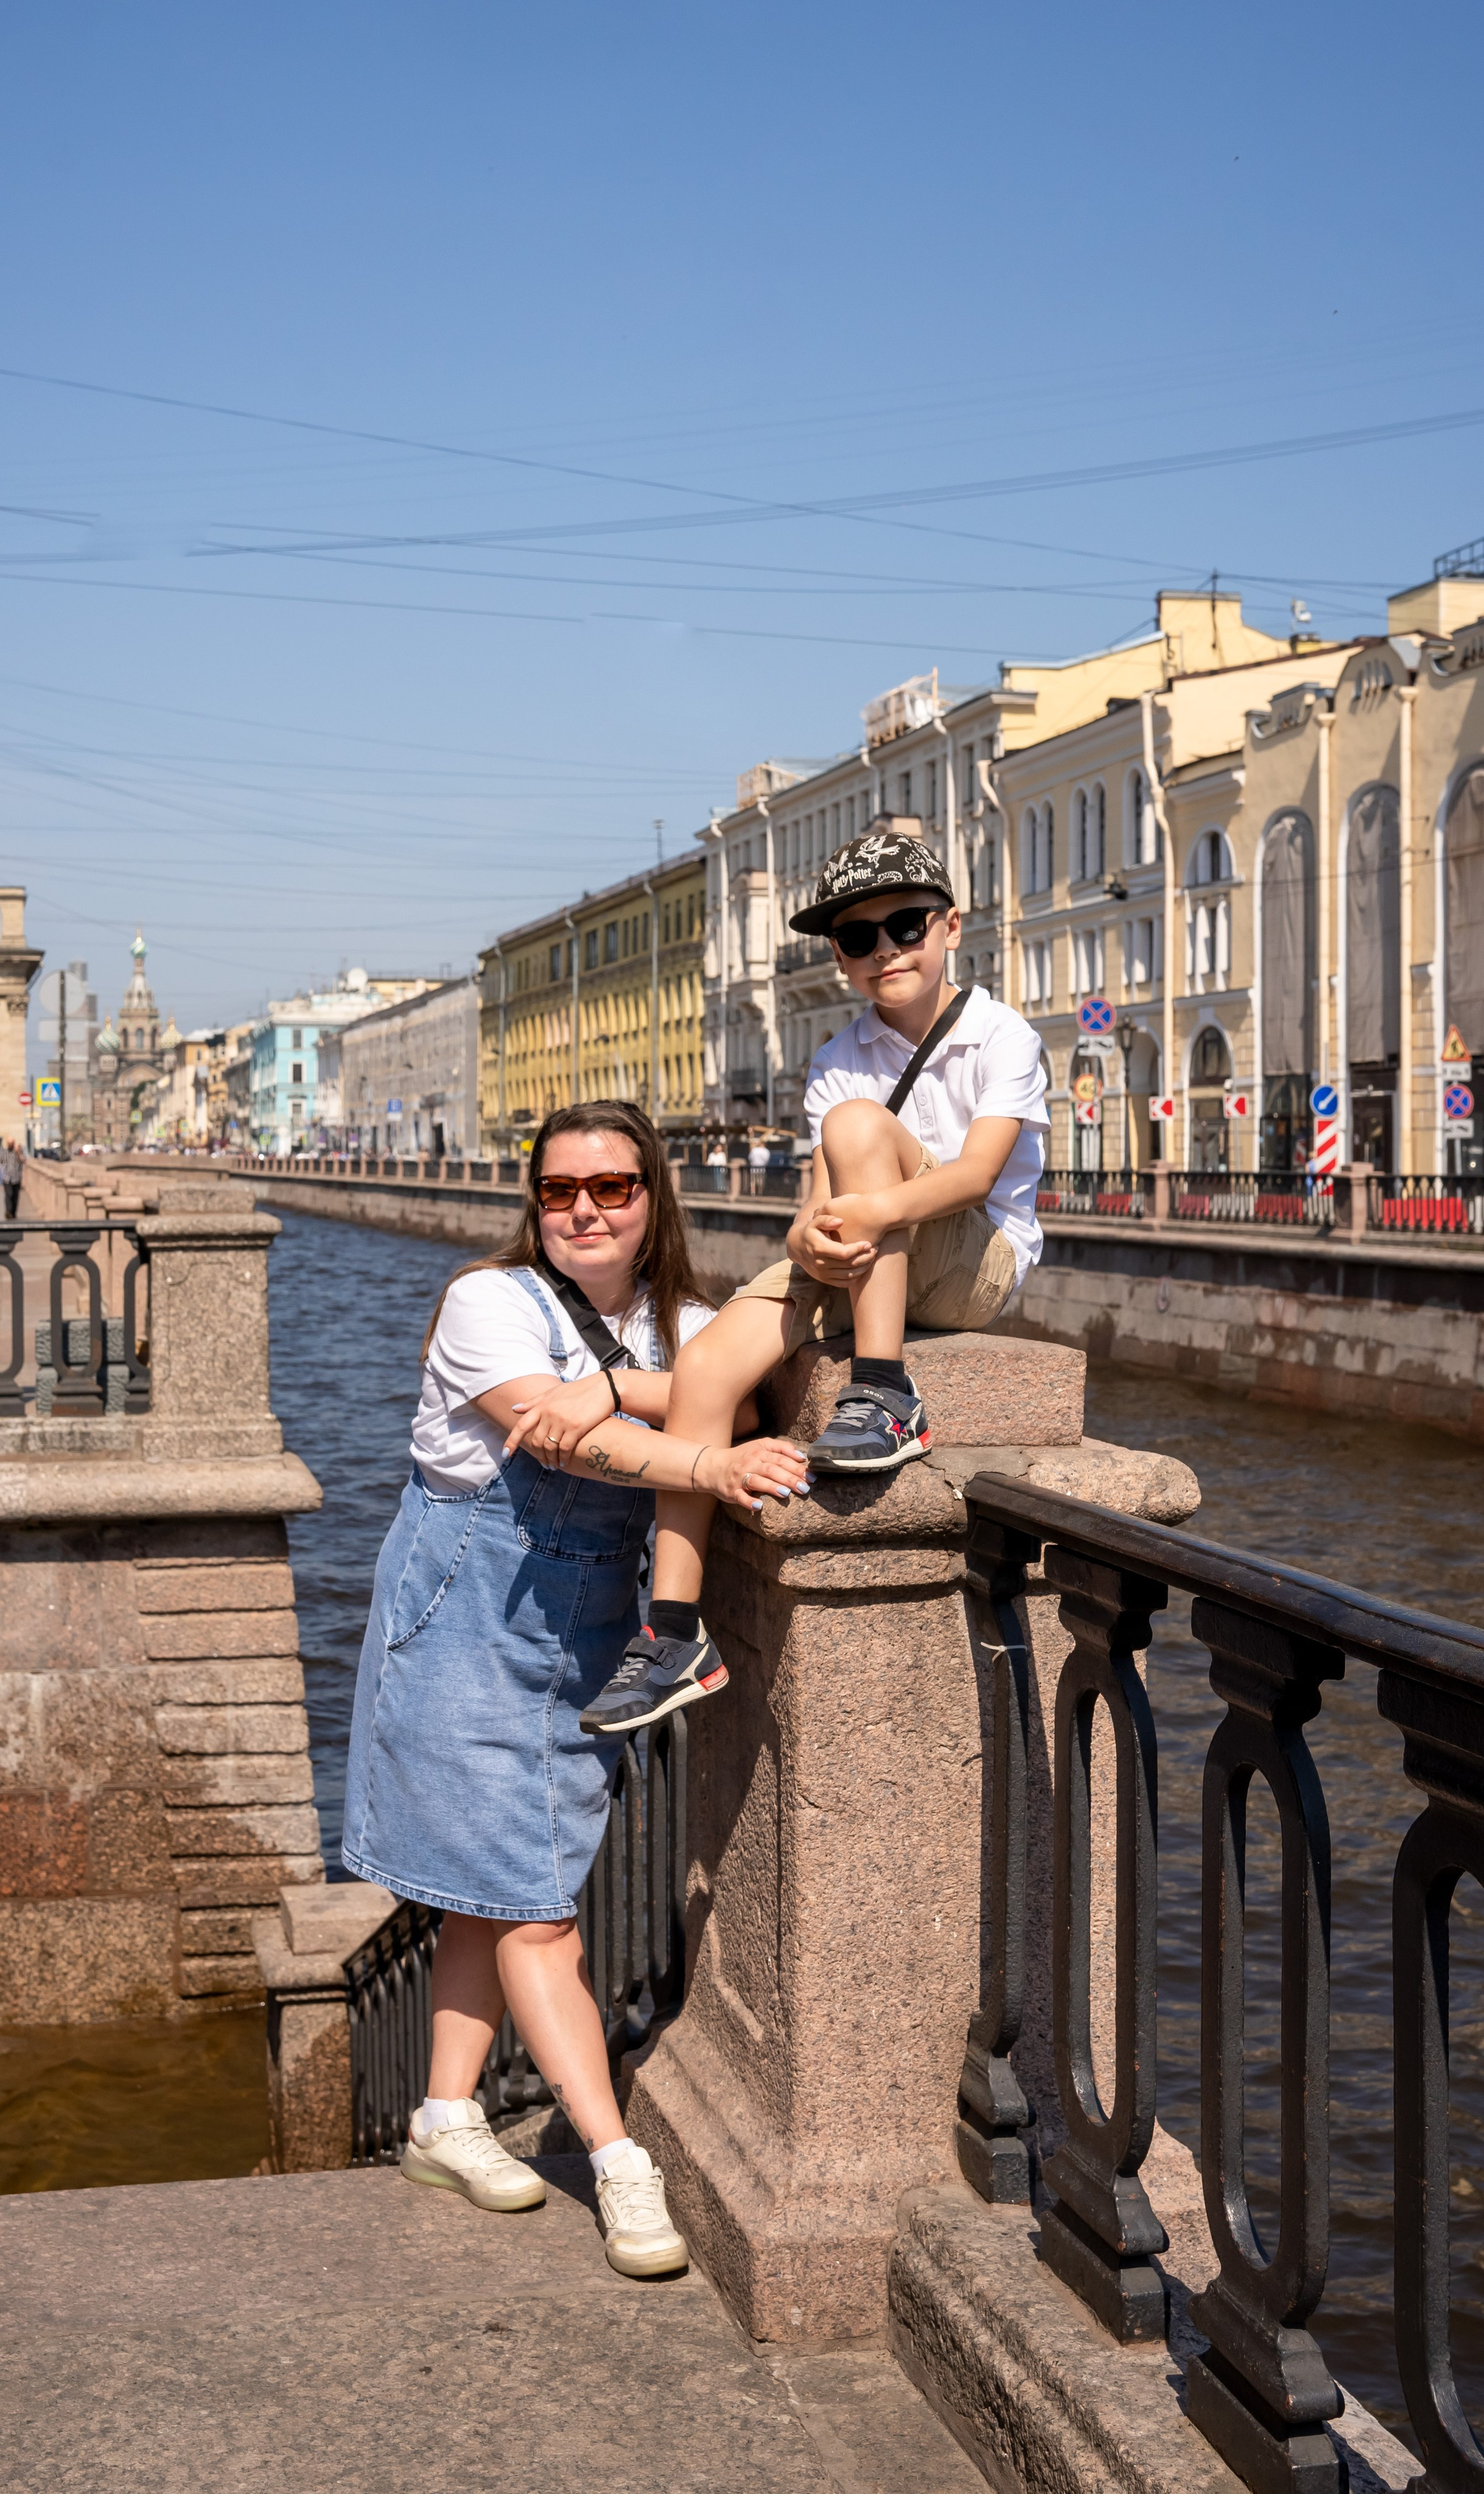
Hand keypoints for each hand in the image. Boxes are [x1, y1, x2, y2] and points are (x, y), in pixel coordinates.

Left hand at [505, 1372, 617, 1467]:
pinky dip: (563, 1458)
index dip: (511, 1441)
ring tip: (553, 1466)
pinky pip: (564, 1448)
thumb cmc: (579, 1390)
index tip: (505, 1454)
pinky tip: (564, 1462)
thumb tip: (514, 1409)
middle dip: (538, 1456)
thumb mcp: (553, 1393)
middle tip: (543, 1463)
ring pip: (549, 1447)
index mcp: (542, 1405)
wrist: (604, 1388)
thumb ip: (533, 1402)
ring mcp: (562, 1420)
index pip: (521, 1426)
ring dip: (550, 1460)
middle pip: (536, 1441)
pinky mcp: (576, 1427)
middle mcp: (549, 1413)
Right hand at [695, 1438, 813, 1510]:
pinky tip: (759, 1507)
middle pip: (772, 1469)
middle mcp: (750, 1463)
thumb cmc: (743, 1457)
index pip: (781, 1458)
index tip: (812, 1476)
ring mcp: (740, 1477)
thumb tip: (802, 1457)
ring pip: (757, 1481)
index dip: (797, 1467)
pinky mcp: (732, 1491)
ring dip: (771, 1487)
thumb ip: (781, 1448)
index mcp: (760, 1452)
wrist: (713, 1466)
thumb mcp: (760, 1446)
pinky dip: (749, 1502)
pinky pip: (740, 1497)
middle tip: (806, 1488)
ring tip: (786, 1494)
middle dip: (790, 1479)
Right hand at [785, 1203, 873, 1286]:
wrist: (797, 1247)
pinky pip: (845, 1283)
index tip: (869, 1243)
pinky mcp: (826, 1280)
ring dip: (864, 1267)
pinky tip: (863, 1266)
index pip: (844, 1253)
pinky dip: (857, 1276)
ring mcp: (823, 1274)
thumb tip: (840, 1221)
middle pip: (849, 1265)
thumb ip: (826, 1219)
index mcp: (819, 1249)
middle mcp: (820, 1264)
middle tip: (875, 1249)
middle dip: (865, 1257)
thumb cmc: (811, 1231)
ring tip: (872, 1257)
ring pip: (849, 1275)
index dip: (858, 1249)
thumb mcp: (815, 1221)